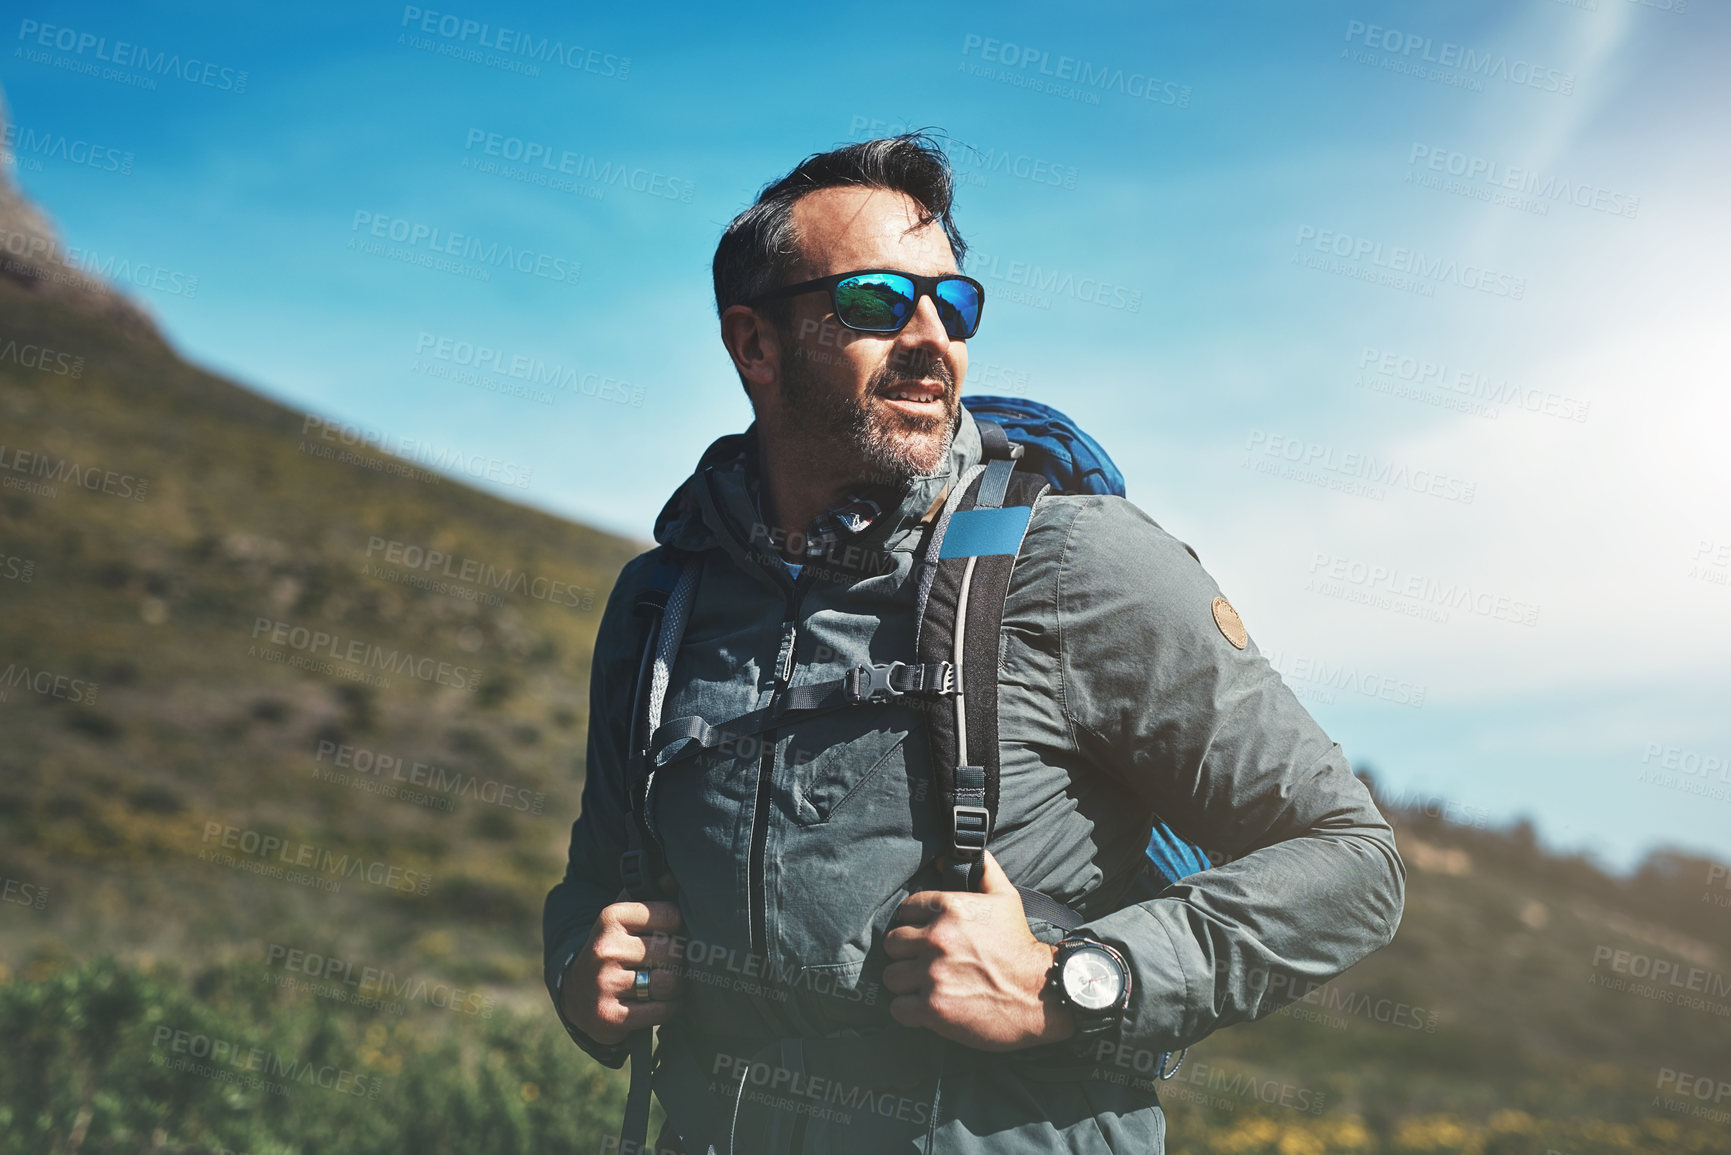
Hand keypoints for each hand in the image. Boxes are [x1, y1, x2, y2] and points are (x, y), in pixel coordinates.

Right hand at [561, 886, 684, 1044]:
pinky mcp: (610, 1016)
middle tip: (673, 964)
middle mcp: (605, 948)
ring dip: (677, 986)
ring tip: (669, 983)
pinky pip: (661, 1010)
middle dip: (679, 960)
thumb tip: (672, 877)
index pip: (671, 915)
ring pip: (669, 982)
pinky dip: (670, 1008)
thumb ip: (649, 895)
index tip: (671, 935)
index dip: (679, 927)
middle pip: (673, 951)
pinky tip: (661, 1003)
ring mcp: (605, 983)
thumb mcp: (623, 918)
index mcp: (611, 917)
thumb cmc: (613, 949)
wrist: (576, 995)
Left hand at [882, 851, 1075, 1050]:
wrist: (1041, 994)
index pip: (905, 910)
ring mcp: (932, 974)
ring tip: (924, 986)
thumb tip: (946, 856)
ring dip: (906, 983)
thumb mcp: (1005, 898)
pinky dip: (910, 1011)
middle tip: (923, 962)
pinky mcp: (933, 1008)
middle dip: (906, 953)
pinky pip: (898, 1008)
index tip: (926, 937)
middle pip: (892, 943)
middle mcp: (937, 938)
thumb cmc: (1021, 945)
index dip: (914, 924)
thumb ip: (981, 870)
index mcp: (949, 908)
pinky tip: (926, 1008)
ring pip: (891, 975)